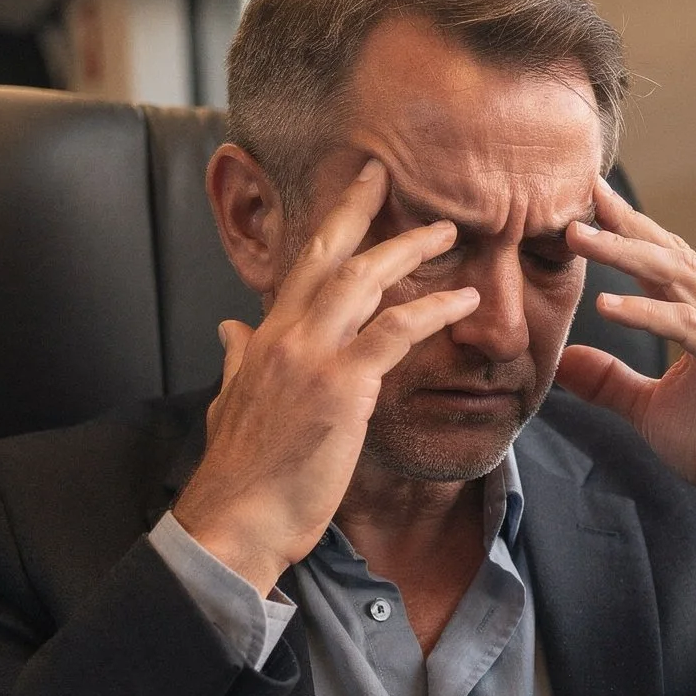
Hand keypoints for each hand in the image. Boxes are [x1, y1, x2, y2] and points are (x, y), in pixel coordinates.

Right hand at [173, 162, 478, 593]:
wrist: (235, 520)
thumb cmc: (242, 474)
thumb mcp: (231, 404)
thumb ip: (238, 360)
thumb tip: (231, 329)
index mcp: (264, 339)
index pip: (301, 266)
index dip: (331, 224)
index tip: (356, 192)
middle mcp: (285, 336)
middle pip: (329, 253)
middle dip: (361, 208)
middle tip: (389, 175)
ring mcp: (312, 357)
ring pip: (364, 281)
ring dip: (410, 250)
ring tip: (449, 232)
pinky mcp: (342, 387)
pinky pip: (395, 331)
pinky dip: (432, 309)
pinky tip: (464, 299)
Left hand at [555, 178, 695, 543]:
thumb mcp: (650, 410)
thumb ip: (612, 382)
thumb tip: (566, 361)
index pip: (666, 261)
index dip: (629, 230)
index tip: (589, 202)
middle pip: (671, 256)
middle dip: (624, 226)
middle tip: (581, 198)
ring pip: (678, 278)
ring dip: (625, 255)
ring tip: (580, 239)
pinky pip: (688, 327)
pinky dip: (647, 313)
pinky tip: (608, 306)